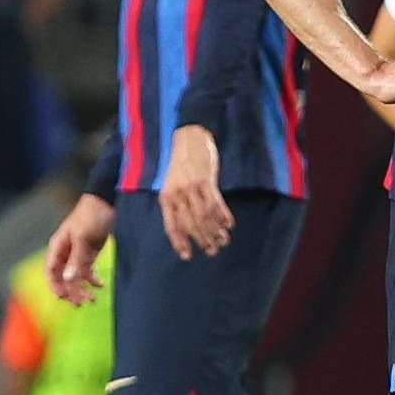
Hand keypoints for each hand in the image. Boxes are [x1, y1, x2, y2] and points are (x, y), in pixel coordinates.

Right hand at [44, 193, 114, 305]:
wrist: (108, 200)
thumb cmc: (91, 214)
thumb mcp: (83, 237)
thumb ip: (76, 259)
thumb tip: (68, 279)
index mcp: (59, 245)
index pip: (51, 270)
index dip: (55, 285)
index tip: (64, 297)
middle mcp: (66, 251)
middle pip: (63, 276)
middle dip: (70, 291)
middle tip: (81, 302)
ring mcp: (78, 252)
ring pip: (75, 276)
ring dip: (82, 288)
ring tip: (92, 299)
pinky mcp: (90, 252)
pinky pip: (87, 270)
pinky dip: (92, 279)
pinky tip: (100, 285)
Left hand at [158, 125, 231, 259]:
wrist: (190, 138)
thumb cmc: (181, 165)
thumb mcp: (172, 185)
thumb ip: (177, 205)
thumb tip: (186, 231)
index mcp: (166, 197)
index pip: (171, 226)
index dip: (179, 242)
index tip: (187, 256)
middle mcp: (177, 193)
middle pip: (190, 224)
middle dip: (202, 241)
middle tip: (213, 251)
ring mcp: (191, 187)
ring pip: (204, 216)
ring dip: (215, 231)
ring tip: (223, 241)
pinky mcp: (206, 180)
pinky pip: (216, 203)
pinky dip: (223, 216)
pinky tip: (228, 224)